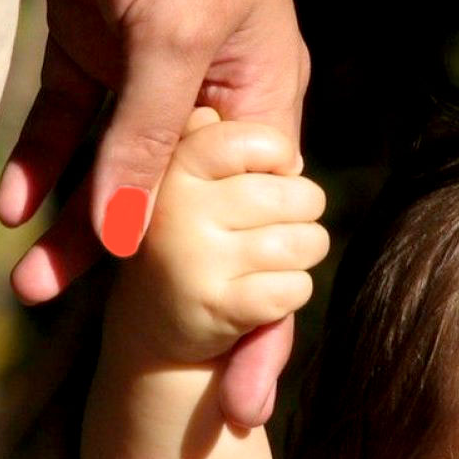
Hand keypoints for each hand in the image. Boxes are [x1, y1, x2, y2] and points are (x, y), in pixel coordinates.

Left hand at [0, 0, 308, 424]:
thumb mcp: (171, 37)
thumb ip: (148, 146)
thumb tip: (126, 249)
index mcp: (262, 100)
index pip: (270, 233)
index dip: (264, 321)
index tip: (245, 402)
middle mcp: (211, 97)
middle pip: (186, 218)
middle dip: (155, 288)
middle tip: (110, 353)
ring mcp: (148, 72)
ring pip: (114, 177)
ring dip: (77, 233)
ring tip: (33, 291)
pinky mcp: (93, 44)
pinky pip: (68, 125)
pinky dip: (42, 166)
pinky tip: (12, 212)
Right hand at [108, 108, 327, 365]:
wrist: (154, 318)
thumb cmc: (197, 234)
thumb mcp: (196, 178)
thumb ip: (227, 144)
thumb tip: (280, 153)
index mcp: (176, 167)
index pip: (254, 140)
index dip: (280, 156)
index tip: (272, 175)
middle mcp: (179, 208)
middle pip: (295, 197)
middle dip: (305, 213)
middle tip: (279, 225)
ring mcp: (195, 259)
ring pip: (302, 243)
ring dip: (302, 254)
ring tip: (273, 258)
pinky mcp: (216, 305)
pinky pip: (294, 287)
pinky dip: (293, 291)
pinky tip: (263, 291)